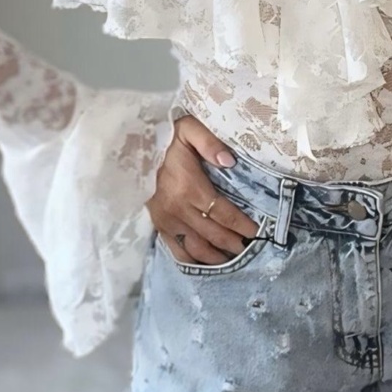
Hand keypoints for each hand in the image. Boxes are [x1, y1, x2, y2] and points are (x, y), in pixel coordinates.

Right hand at [146, 113, 260, 264]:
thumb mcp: (189, 130)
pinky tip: (209, 262)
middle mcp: (178, 210)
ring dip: (218, 256)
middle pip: (214, 235)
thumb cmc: (167, 140)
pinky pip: (178, 251)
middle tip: (253, 248)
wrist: (133, 150)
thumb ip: (209, 142)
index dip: (242, 225)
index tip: (258, 232)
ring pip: (197, 248)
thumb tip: (229, 160)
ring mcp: (167, 221)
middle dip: (235, 244)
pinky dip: (195, 260)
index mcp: (189, 188)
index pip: (223, 213)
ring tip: (235, 258)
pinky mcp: (158, 226)